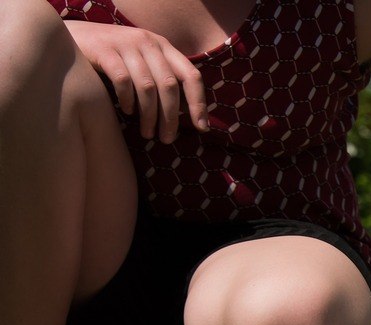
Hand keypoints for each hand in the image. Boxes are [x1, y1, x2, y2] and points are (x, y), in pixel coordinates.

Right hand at [64, 21, 207, 142]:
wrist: (68, 38)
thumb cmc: (112, 59)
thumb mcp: (142, 62)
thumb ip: (161, 79)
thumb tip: (184, 116)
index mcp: (163, 47)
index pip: (191, 75)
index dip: (199, 103)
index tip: (201, 128)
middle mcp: (148, 42)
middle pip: (169, 86)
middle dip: (170, 117)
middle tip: (167, 139)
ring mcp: (126, 43)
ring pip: (147, 87)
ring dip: (150, 115)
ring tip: (147, 133)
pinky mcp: (104, 50)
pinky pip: (123, 80)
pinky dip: (128, 100)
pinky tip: (127, 111)